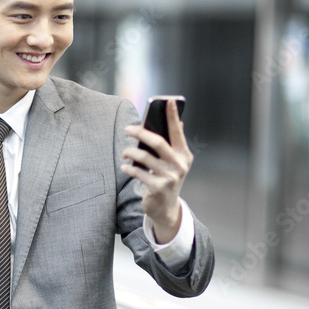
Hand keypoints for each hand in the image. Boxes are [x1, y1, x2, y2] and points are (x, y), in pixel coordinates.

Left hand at [121, 98, 192, 242]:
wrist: (166, 208)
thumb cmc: (167, 179)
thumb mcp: (174, 162)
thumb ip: (174, 143)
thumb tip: (179, 120)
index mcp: (184, 155)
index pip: (178, 131)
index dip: (173, 116)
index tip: (168, 100)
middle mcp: (179, 165)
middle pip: (158, 142)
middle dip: (140, 132)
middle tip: (127, 128)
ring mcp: (170, 177)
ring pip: (144, 157)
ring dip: (130, 153)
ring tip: (125, 153)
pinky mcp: (158, 188)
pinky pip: (138, 173)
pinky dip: (129, 168)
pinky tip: (125, 167)